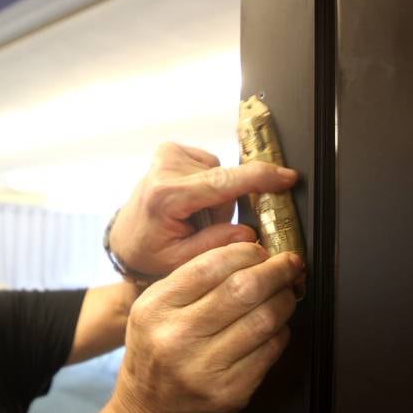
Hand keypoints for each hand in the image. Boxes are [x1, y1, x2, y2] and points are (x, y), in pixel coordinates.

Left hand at [109, 142, 299, 278]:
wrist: (124, 238)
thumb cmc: (148, 251)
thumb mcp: (180, 261)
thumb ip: (217, 245)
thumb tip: (249, 232)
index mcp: (167, 196)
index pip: (224, 182)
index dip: (261, 179)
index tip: (287, 178)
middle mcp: (166, 168)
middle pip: (226, 183)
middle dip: (223, 209)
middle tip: (199, 228)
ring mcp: (167, 155)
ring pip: (221, 176)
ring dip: (214, 200)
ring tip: (191, 217)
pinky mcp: (171, 151)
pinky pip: (211, 168)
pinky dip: (207, 188)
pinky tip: (188, 203)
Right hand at [111, 242, 302, 412]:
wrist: (150, 407)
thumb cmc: (157, 347)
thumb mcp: (157, 304)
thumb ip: (194, 274)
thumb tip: (245, 246)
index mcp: (157, 308)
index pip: (210, 266)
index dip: (245, 252)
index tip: (259, 250)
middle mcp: (177, 337)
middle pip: (243, 290)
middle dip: (276, 271)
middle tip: (288, 264)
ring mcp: (204, 368)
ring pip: (264, 320)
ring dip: (284, 300)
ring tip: (286, 292)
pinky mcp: (230, 391)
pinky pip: (270, 351)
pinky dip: (280, 332)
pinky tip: (275, 325)